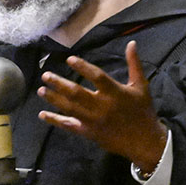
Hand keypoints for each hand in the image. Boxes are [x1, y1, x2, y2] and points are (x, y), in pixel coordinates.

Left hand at [37, 40, 167, 170]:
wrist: (145, 141)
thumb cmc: (142, 111)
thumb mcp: (141, 86)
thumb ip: (134, 64)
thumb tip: (131, 43)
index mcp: (115, 92)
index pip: (96, 76)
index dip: (82, 67)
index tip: (69, 59)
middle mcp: (102, 106)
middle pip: (76, 93)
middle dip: (59, 84)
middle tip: (45, 76)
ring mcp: (93, 120)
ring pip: (69, 108)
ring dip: (53, 99)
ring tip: (40, 90)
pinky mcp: (89, 132)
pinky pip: (69, 125)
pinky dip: (55, 120)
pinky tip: (43, 114)